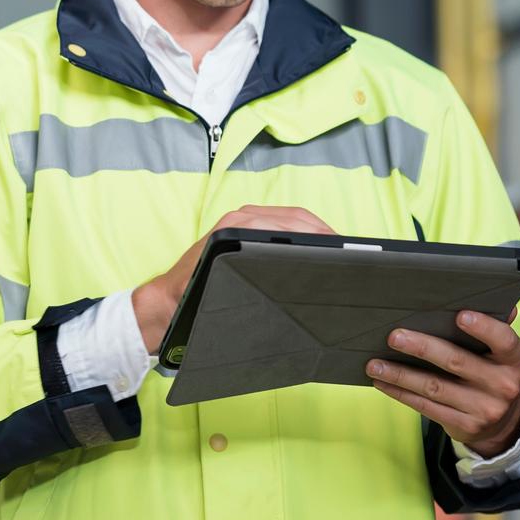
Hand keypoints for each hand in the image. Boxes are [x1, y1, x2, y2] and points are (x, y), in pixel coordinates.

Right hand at [132, 206, 335, 352]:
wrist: (171, 303)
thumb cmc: (212, 292)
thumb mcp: (250, 276)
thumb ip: (276, 269)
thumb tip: (318, 278)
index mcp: (255, 224)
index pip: (300, 221)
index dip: (325, 233)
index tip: (347, 253)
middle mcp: (247, 216)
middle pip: (299, 219)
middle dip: (325, 235)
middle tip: (348, 259)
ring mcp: (235, 222)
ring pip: (286, 222)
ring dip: (311, 236)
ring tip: (332, 256)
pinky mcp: (225, 232)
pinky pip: (263, 229)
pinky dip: (286, 237)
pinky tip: (302, 253)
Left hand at [365, 308, 519, 456]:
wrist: (502, 423)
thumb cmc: (493, 373)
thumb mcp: (502, 354)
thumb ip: (495, 328)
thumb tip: (493, 300)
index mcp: (516, 360)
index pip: (504, 340)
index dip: (483, 328)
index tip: (459, 315)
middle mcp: (503, 385)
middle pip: (457, 361)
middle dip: (422, 348)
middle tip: (394, 336)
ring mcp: (483, 408)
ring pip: (434, 387)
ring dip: (400, 374)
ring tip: (375, 364)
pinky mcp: (464, 425)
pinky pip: (426, 406)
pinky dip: (401, 393)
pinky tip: (383, 382)